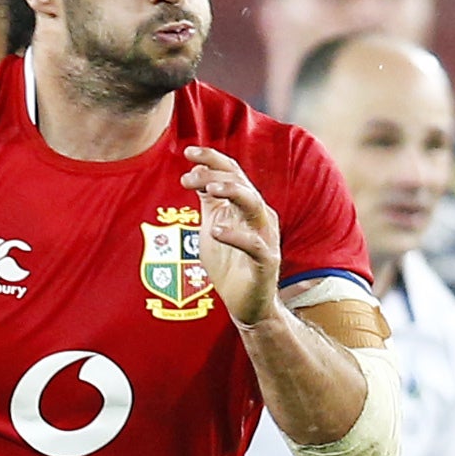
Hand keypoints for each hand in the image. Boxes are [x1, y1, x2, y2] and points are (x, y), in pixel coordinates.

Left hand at [182, 146, 280, 329]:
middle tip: (187, 176)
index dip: (212, 159)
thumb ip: (209, 201)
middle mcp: (260, 215)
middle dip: (214, 175)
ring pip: (254, 205)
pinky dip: (236, 235)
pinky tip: (217, 231)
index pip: (233, 172)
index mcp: (247, 204)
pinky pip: (255, 245)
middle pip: (241, 183)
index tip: (188, 151)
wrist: (247, 304)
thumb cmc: (230, 264)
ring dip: (233, 193)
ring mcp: (265, 237)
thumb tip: (197, 172)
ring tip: (210, 190)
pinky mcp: (267, 261)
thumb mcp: (214, 225)